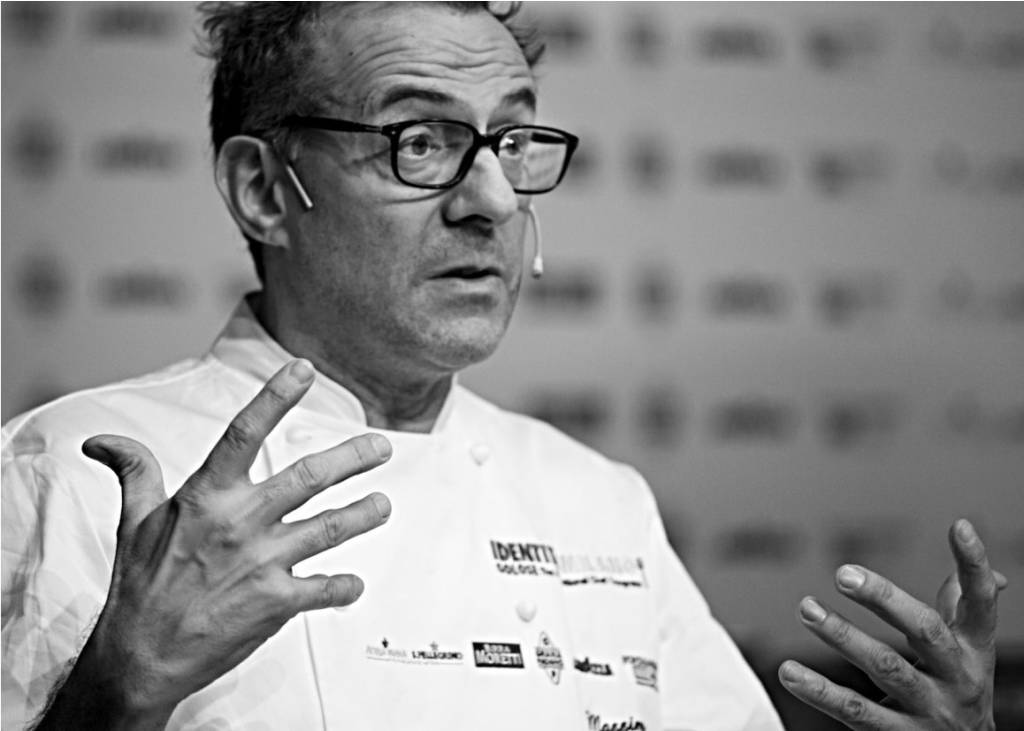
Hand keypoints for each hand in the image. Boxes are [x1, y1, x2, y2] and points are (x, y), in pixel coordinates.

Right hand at [36, 359, 392, 729]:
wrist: (140, 657)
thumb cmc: (139, 588)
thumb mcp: (134, 522)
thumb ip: (134, 472)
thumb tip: (102, 442)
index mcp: (207, 497)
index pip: (244, 433)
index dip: (276, 397)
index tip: (303, 371)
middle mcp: (241, 523)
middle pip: (309, 477)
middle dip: (352, 458)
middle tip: (380, 446)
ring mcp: (263, 562)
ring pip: (330, 528)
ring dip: (363, 515)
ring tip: (382, 505)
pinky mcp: (277, 602)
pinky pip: (325, 589)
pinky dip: (344, 587)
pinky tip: (354, 584)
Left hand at [779, 519, 1005, 729]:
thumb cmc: (959, 690)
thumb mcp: (969, 652)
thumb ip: (963, 609)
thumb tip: (989, 571)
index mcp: (973, 649)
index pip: (980, 602)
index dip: (974, 565)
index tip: (959, 526)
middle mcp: (958, 676)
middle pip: (926, 631)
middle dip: (885, 599)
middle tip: (843, 573)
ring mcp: (929, 708)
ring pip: (885, 667)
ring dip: (842, 636)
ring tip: (807, 608)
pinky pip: (855, 711)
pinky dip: (820, 691)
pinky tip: (790, 671)